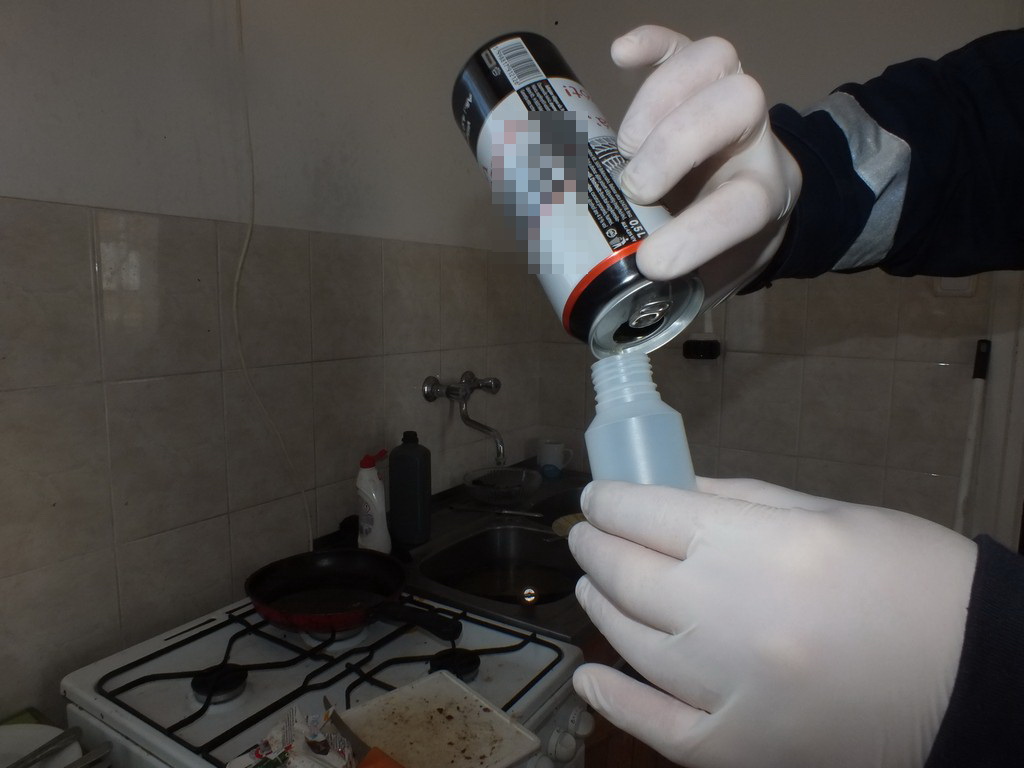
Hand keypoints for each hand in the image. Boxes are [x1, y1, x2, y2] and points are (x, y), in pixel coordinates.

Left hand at [569, 478, 976, 767]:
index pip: (648, 514)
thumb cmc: (910, 578)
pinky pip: (658, 728)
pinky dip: (615, 702)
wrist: (975, 677)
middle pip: (628, 574)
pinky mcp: (741, 748)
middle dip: (596, 545)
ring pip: (631, 642)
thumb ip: (739, 502)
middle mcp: (727, 617)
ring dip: (600, 605)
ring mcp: (728, 690)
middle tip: (587, 533)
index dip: (611, 499)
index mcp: (756, 547)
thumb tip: (672, 494)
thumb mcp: (828, 514)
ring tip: (591, 584)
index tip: (599, 495)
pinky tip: (589, 677)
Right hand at [611, 26, 801, 300]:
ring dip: (661, 96)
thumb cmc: (722, 246)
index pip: (743, 205)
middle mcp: (752, 141)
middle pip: (739, 104)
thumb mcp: (709, 281)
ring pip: (717, 61)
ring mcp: (726, 100)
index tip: (651, 261)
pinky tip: (621, 55)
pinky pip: (682, 43)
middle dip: (676, 143)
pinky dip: (652, 43)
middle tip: (633, 186)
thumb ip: (671, 295)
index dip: (698, 232)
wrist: (753, 203)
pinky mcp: (696, 77)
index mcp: (761, 199)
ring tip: (623, 143)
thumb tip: (613, 321)